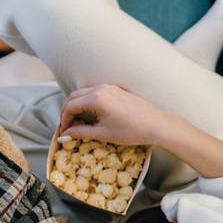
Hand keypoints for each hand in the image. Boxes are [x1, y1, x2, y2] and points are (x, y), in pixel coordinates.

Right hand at [59, 84, 173, 144]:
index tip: (64, 132)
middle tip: (67, 127)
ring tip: (77, 122)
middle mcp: (101, 89)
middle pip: (73, 97)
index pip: (70, 106)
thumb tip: (66, 134)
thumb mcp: (103, 134)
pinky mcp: (116, 90)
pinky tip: (90, 115)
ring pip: (83, 94)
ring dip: (76, 106)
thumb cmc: (132, 130)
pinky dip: (86, 102)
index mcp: (96, 99)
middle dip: (67, 111)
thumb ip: (81, 132)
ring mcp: (109, 87)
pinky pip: (94, 93)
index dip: (64, 120)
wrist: (158, 125)